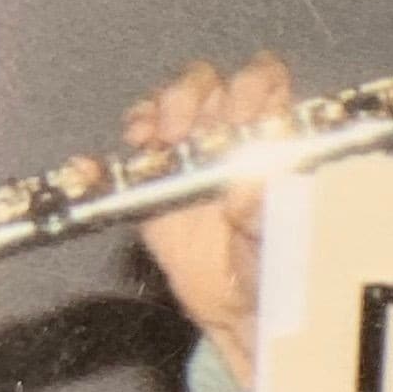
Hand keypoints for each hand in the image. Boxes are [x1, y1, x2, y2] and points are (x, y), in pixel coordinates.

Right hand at [126, 51, 291, 383]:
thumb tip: (247, 186)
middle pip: (205, 83)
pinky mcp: (154, 185)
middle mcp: (233, 137)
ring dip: (153, 114)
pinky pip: (125, 158)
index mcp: (277, 137)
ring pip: (165, 107)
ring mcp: (190, 156)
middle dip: (190, 95)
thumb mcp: (293, 235)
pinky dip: (103, 159)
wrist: (251, 311)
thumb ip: (274, 209)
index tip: (236, 117)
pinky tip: (99, 168)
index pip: (266, 81)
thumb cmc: (289, 267)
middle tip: (183, 131)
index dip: (249, 85)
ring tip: (154, 142)